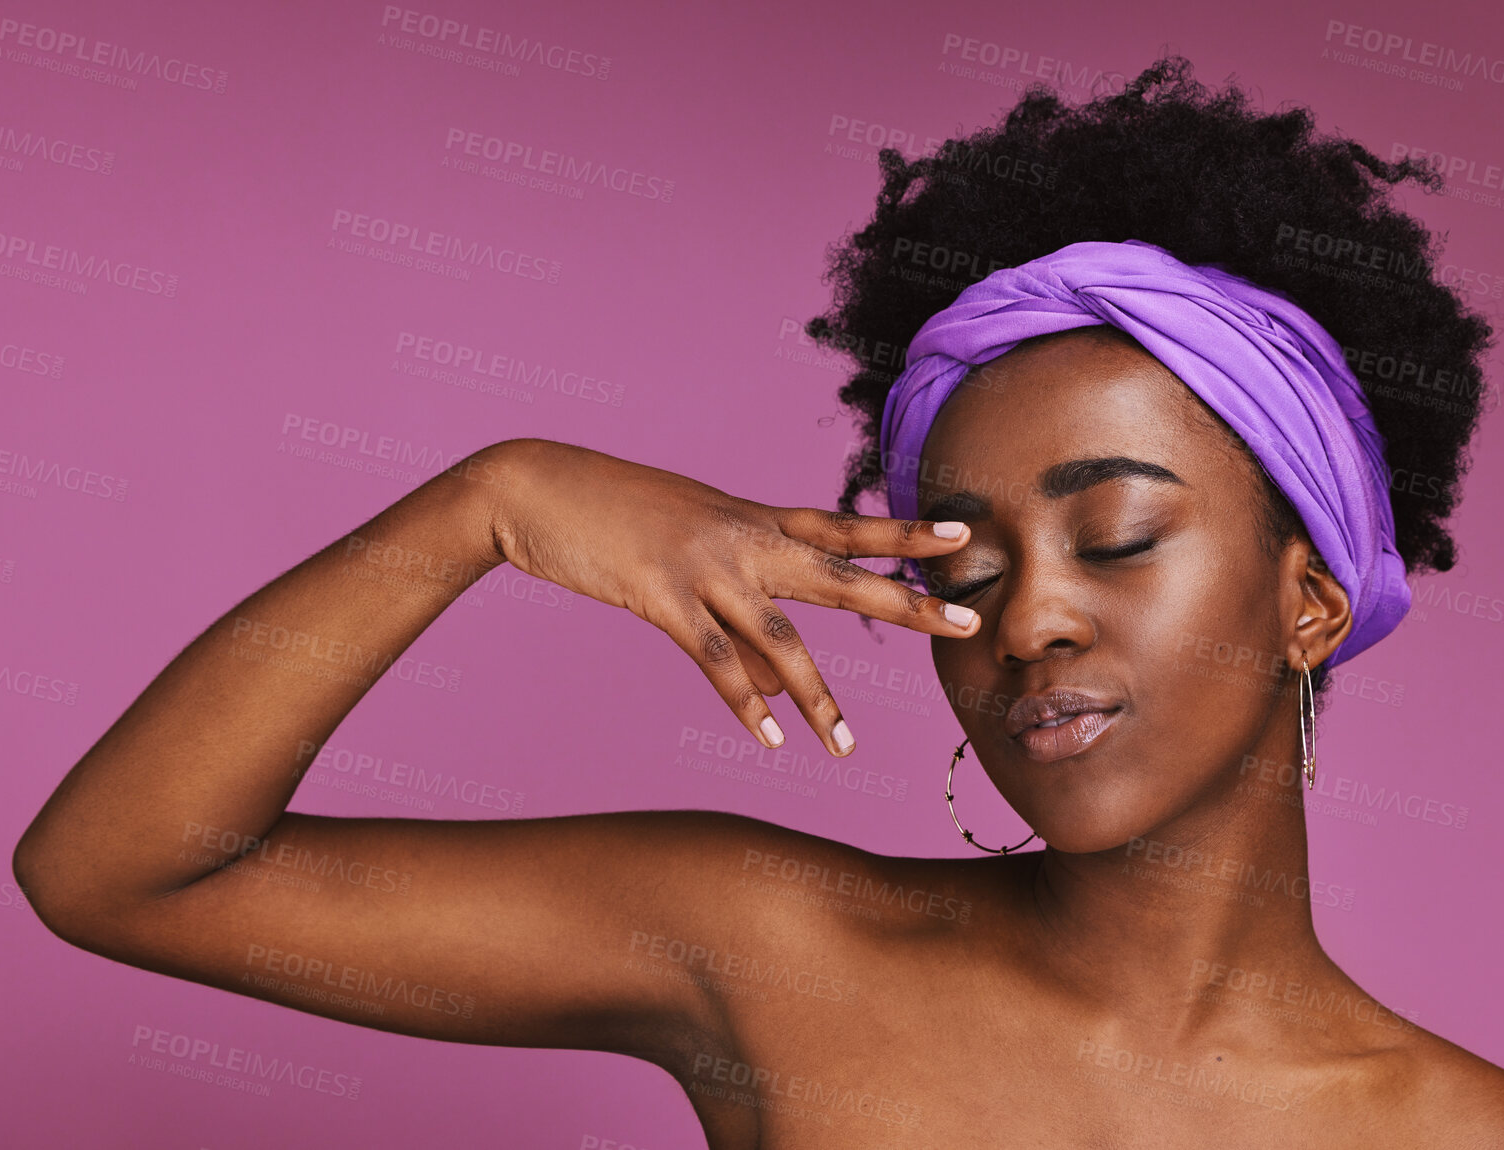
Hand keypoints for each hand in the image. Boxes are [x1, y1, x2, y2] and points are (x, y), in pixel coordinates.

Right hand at [482, 439, 979, 755]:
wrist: (534, 485)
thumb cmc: (613, 515)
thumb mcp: (689, 552)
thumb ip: (743, 613)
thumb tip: (784, 687)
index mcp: (753, 520)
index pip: (846, 528)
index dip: (906, 532)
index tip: (963, 534)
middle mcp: (743, 538)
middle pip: (842, 575)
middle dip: (908, 602)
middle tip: (968, 622)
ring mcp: (705, 566)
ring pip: (782, 638)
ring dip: (819, 698)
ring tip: (848, 748)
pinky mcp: (661, 595)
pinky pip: (715, 660)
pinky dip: (745, 704)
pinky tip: (772, 739)